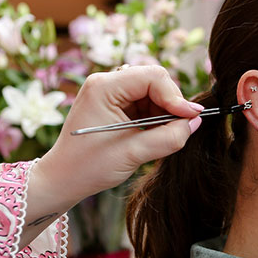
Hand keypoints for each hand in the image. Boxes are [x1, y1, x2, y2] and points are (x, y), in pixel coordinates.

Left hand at [26, 65, 203, 234]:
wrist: (62, 180)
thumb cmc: (88, 167)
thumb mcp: (133, 154)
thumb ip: (168, 137)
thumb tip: (195, 123)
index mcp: (104, 87)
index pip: (152, 77)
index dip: (175, 96)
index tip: (191, 118)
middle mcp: (106, 83)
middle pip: (154, 81)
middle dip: (171, 104)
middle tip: (181, 128)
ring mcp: (110, 93)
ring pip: (153, 92)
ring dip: (164, 112)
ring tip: (164, 136)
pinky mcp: (114, 104)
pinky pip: (145, 103)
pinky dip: (155, 117)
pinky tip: (153, 135)